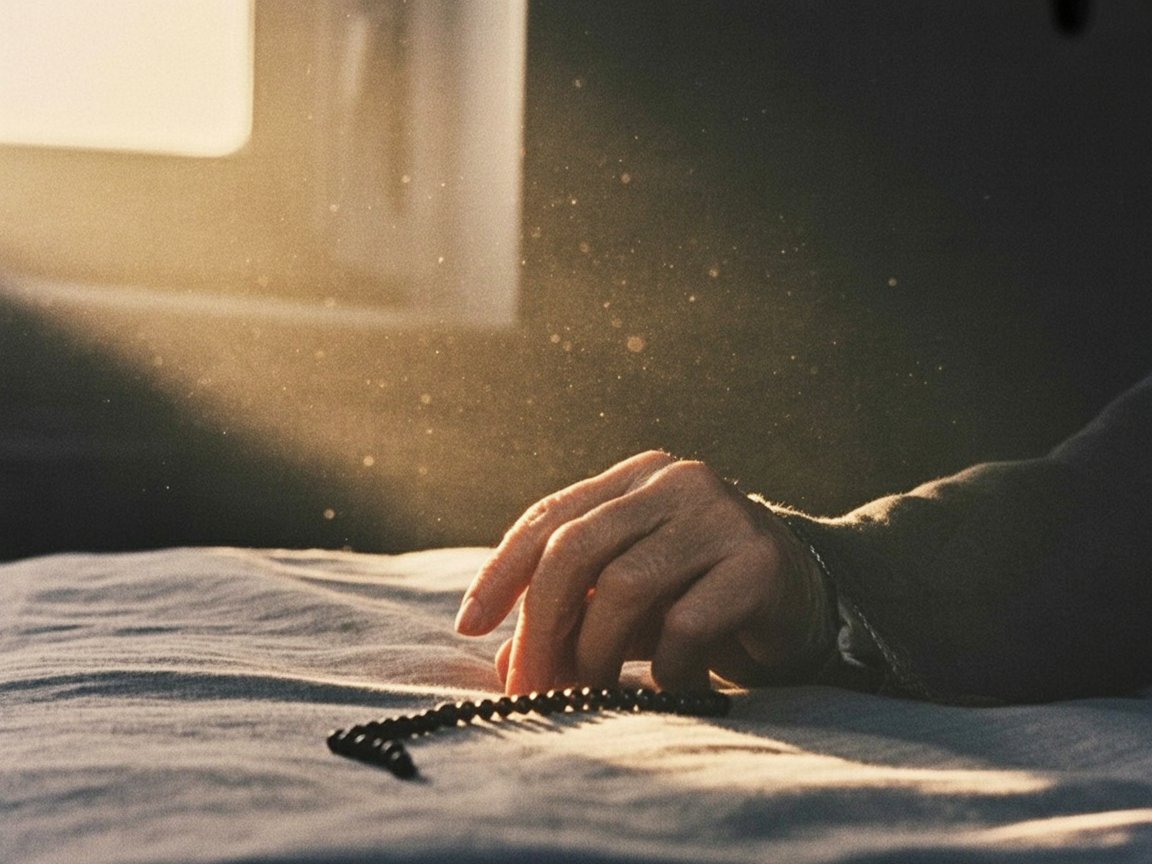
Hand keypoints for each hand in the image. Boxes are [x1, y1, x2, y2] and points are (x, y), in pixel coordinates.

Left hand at [454, 451, 833, 693]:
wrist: (810, 606)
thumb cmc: (704, 603)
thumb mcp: (631, 603)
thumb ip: (575, 616)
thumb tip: (505, 663)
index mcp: (636, 477)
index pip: (551, 516)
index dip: (502, 572)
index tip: (469, 625)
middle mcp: (676, 482)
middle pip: (576, 547)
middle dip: (541, 625)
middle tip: (528, 684)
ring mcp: (720, 516)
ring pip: (623, 586)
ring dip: (595, 654)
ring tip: (595, 692)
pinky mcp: (756, 562)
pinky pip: (683, 625)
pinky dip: (663, 669)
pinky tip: (672, 685)